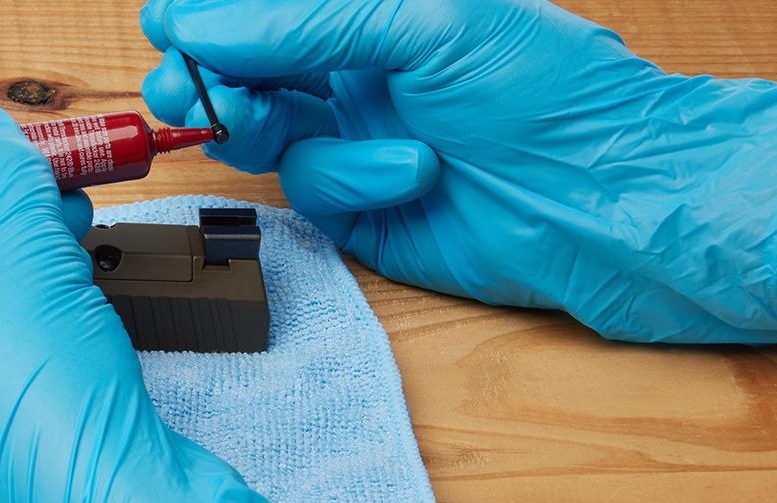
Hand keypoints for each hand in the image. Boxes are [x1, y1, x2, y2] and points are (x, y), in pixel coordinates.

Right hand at [141, 0, 776, 342]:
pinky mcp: (356, 208)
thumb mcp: (428, 21)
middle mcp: (353, 72)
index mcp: (370, 12)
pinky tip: (410, 171)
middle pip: (241, 69)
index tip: (169, 21)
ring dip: (257, 123)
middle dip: (204, 76)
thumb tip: (201, 26)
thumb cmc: (550, 89)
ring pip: (259, 131)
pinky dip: (352, 177)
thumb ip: (306, 22)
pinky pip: (310, 188)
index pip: (264, 9)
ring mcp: (351, 139)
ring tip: (262, 119)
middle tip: (183, 85)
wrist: (606, 201)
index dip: (210, 14)